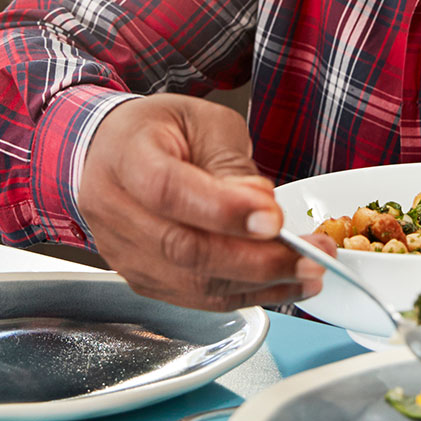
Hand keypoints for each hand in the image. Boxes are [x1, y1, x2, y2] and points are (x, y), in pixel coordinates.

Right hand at [78, 93, 326, 310]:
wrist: (110, 152)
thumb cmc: (160, 131)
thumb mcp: (203, 123)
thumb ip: (230, 164)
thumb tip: (262, 209)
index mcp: (126, 157)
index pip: (169, 190)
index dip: (222, 210)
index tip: (274, 219)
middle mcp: (115, 211)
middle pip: (184, 249)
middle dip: (257, 260)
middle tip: (310, 257)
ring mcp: (125, 253)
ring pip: (193, 284)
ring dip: (260, 285)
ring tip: (309, 274)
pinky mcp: (143, 279)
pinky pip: (196, 297)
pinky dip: (244, 294)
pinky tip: (281, 285)